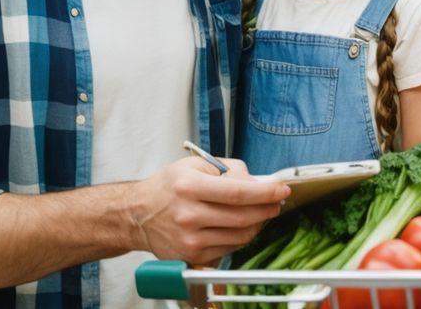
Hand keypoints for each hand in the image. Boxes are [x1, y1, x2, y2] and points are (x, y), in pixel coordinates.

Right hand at [131, 157, 289, 264]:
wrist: (139, 214)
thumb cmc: (168, 187)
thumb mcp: (195, 165)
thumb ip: (228, 169)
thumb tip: (258, 181)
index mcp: (189, 186)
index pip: (237, 192)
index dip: (265, 192)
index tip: (281, 190)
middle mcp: (188, 214)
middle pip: (242, 216)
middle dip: (266, 209)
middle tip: (276, 203)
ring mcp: (190, 238)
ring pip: (240, 235)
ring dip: (257, 224)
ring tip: (258, 213)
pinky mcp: (192, 255)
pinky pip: (229, 248)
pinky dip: (241, 237)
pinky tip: (239, 226)